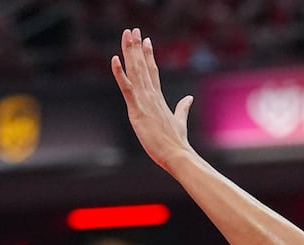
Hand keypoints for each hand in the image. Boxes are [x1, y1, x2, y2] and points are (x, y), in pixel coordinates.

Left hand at [112, 28, 194, 171]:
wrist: (177, 154)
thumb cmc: (177, 142)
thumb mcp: (179, 121)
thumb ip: (183, 108)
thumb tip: (189, 98)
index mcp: (159, 98)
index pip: (152, 71)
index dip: (148, 55)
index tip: (146, 41)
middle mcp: (151, 95)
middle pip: (142, 66)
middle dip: (137, 47)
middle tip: (134, 30)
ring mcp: (144, 101)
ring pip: (135, 71)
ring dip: (130, 52)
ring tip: (127, 35)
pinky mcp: (137, 110)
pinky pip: (126, 88)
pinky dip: (119, 73)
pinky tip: (114, 59)